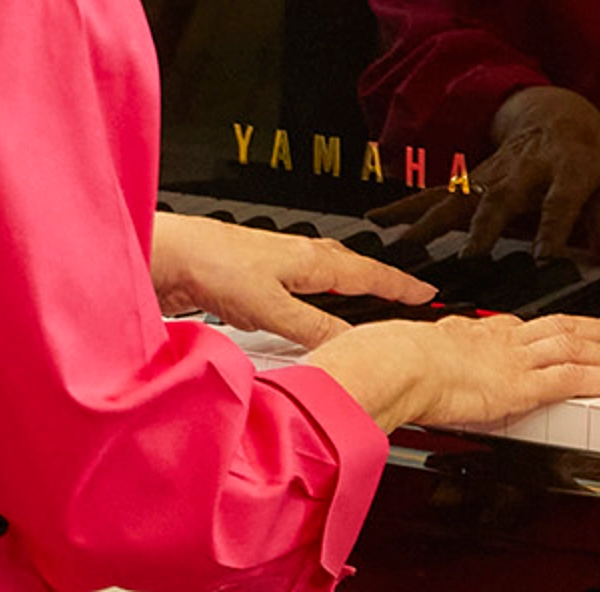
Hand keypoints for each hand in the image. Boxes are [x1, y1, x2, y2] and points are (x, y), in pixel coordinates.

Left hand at [150, 212, 431, 348]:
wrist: (173, 254)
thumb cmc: (215, 267)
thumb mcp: (272, 309)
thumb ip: (313, 329)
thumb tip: (350, 346)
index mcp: (313, 260)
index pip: (369, 275)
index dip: (399, 286)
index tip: (426, 293)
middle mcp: (300, 256)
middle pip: (352, 268)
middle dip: (380, 280)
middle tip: (405, 293)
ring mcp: (279, 263)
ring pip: (327, 274)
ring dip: (349, 285)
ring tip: (364, 299)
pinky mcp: (257, 275)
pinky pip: (303, 286)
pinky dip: (317, 296)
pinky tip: (306, 308)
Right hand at [302, 311, 599, 432]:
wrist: (388, 364)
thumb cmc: (384, 362)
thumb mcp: (403, 355)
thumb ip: (415, 363)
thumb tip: (401, 371)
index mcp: (471, 333)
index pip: (523, 327)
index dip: (551, 330)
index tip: (568, 331)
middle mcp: (500, 339)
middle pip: (561, 326)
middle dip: (599, 327)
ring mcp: (514, 359)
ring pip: (576, 347)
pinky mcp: (520, 384)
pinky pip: (572, 378)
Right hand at [379, 86, 599, 265]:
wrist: (559, 111)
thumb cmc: (588, 151)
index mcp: (567, 169)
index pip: (560, 202)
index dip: (553, 230)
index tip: (543, 260)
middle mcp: (525, 169)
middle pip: (503, 196)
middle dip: (486, 225)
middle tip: (471, 257)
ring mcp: (494, 172)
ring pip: (462, 195)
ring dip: (435, 220)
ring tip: (406, 246)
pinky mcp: (472, 177)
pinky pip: (438, 192)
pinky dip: (407, 206)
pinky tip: (380, 219)